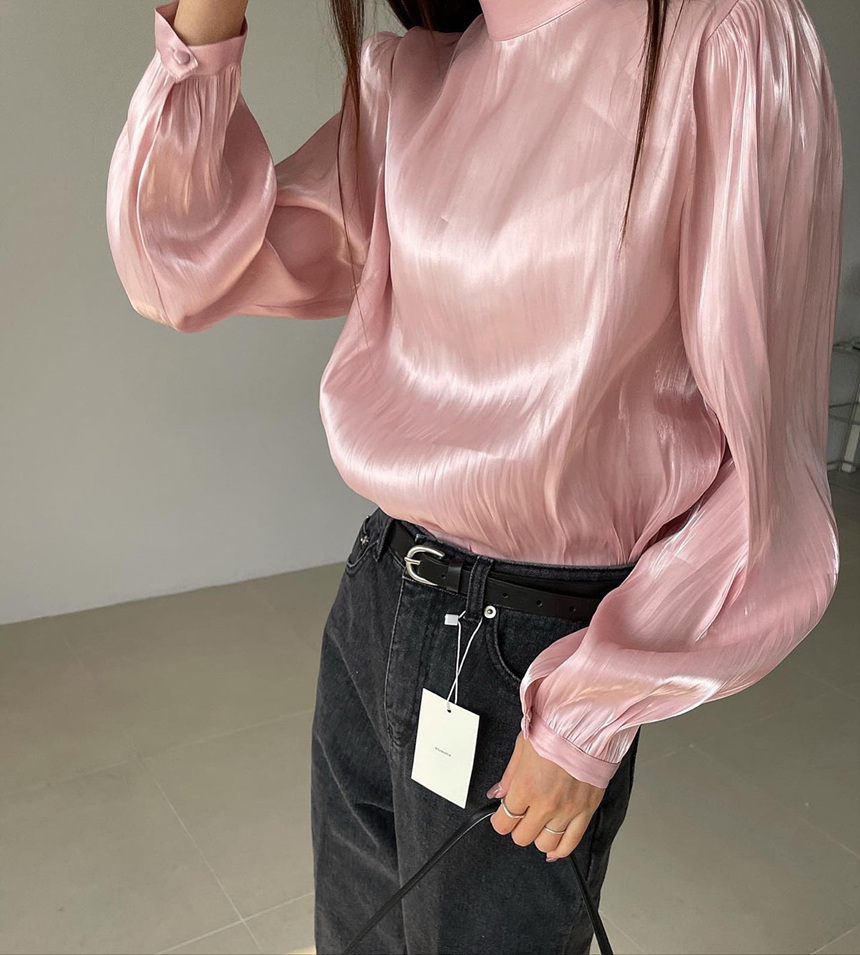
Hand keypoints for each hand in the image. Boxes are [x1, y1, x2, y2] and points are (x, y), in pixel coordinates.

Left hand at [486, 731, 604, 861]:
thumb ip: (510, 774)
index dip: (500, 820)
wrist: (588, 725)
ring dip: (538, 837)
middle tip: (520, 816)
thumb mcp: (523, 745)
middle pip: (522, 837)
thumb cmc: (556, 729)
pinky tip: (553, 848)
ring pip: (546, 844)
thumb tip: (498, 793)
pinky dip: (559, 850)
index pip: (504, 821)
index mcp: (526, 786)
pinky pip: (571, 843)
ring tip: (538, 825)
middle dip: (518, 828)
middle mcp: (545, 803)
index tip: (502, 815)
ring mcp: (567, 810)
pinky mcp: (586, 811)